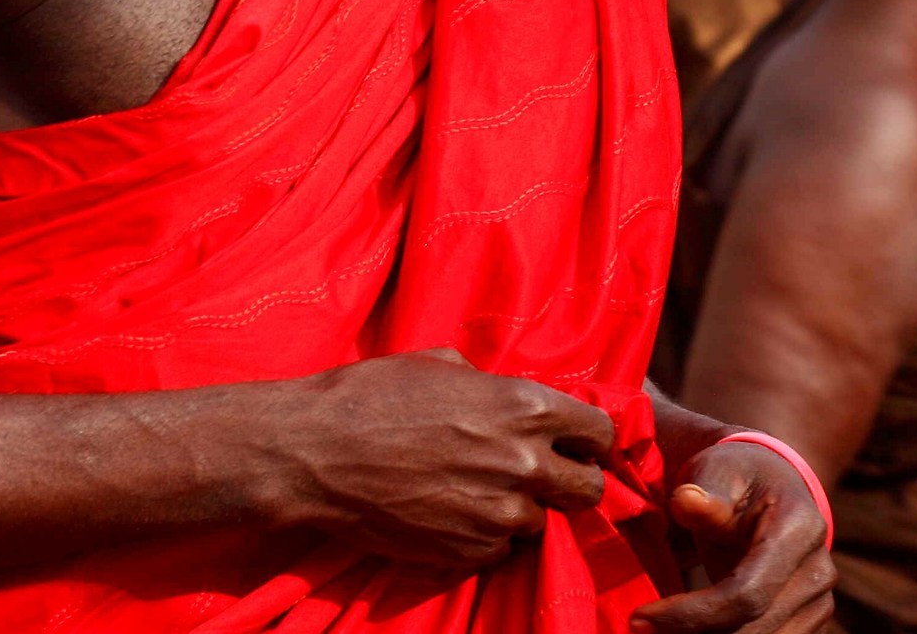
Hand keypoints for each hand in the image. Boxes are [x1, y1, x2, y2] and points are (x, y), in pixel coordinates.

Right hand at [273, 348, 615, 567]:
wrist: (315, 451)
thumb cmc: (369, 395)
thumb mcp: (438, 364)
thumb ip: (489, 384)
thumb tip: (505, 395)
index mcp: (524, 406)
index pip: (601, 433)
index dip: (589, 440)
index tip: (573, 445)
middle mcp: (524, 462)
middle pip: (590, 490)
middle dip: (570, 483)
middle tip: (539, 477)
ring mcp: (499, 513)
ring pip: (542, 523)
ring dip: (519, 510)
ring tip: (476, 492)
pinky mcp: (471, 551)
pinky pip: (501, 549)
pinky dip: (485, 535)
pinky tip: (450, 512)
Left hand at [634, 441, 832, 632]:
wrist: (769, 482)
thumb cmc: (735, 474)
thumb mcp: (715, 470)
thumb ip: (704, 491)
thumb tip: (686, 503)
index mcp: (798, 529)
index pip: (746, 593)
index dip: (693, 613)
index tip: (643, 616)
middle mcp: (818, 572)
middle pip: (755, 628)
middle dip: (694, 633)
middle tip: (641, 627)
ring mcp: (818, 601)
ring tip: (660, 628)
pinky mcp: (807, 619)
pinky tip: (686, 630)